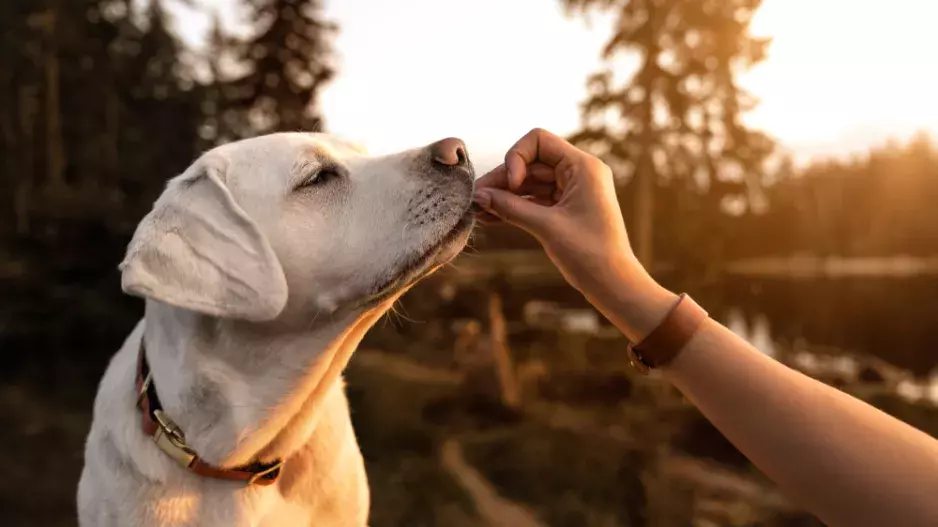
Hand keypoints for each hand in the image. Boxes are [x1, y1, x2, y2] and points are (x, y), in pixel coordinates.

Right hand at [473, 128, 675, 341]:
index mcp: (583, 167)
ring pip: (530, 182)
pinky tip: (491, 216)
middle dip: (503, 180)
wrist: (613, 284)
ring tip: (478, 210)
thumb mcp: (546, 227)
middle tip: (476, 198)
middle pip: (531, 163)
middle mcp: (579, 172)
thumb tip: (479, 196)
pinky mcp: (566, 208)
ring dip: (505, 195)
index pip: (539, 141)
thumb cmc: (589, 254)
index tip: (511, 185)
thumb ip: (511, 207)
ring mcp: (572, 190)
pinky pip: (536, 199)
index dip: (517, 157)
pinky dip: (515, 206)